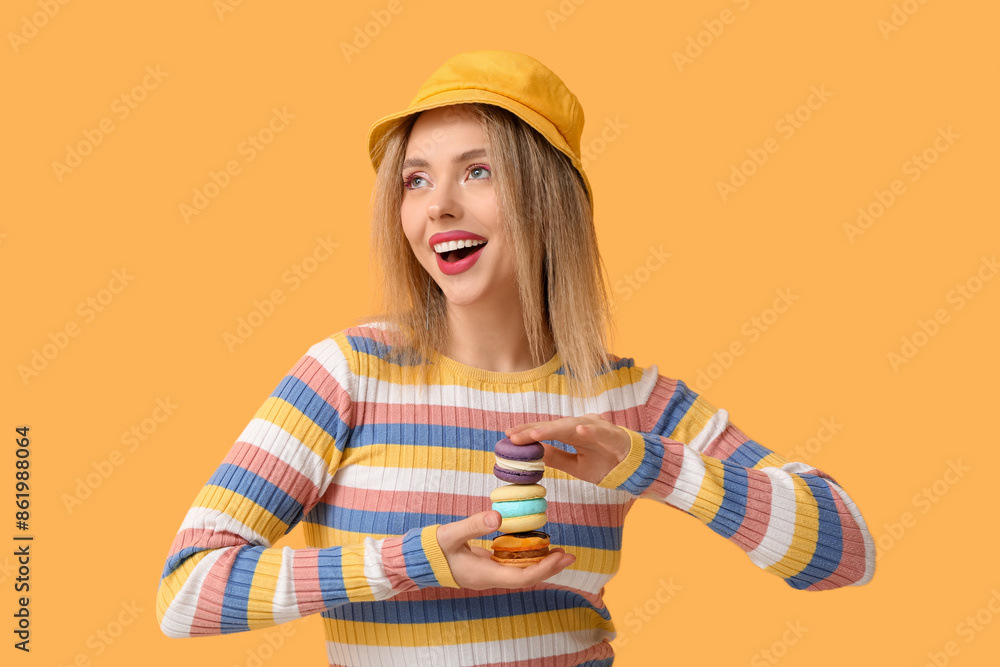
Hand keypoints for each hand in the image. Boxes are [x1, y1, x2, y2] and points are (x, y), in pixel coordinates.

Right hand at [435, 510, 575, 589]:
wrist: (417, 561)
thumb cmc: (432, 549)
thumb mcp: (451, 534)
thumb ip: (473, 525)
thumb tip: (499, 516)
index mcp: (484, 575)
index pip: (521, 577)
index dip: (543, 569)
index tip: (561, 557)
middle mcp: (489, 578)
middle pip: (526, 578)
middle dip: (549, 567)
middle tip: (570, 555)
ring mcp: (488, 574)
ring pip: (520, 573)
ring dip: (540, 564)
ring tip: (559, 552)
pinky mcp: (485, 568)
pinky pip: (512, 567)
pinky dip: (526, 559)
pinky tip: (534, 548)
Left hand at [504, 413, 631, 484]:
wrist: (635, 468)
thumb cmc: (605, 462)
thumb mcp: (576, 465)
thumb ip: (556, 457)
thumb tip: (532, 454)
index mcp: (572, 433)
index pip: (546, 431)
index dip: (527, 433)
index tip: (507, 436)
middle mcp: (582, 426)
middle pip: (554, 426)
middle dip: (533, 430)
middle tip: (513, 436)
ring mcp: (598, 428)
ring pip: (572, 426)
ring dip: (553, 429)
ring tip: (534, 433)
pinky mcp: (614, 435)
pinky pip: (601, 432)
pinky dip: (590, 431)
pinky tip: (578, 430)